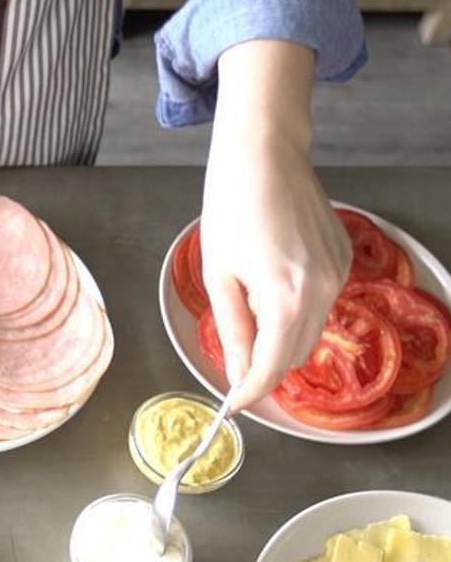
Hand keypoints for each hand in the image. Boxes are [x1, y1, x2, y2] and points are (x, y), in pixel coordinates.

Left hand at [199, 130, 349, 411]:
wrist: (264, 156)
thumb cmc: (231, 207)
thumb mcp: (219, 276)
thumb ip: (233, 329)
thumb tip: (237, 373)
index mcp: (286, 298)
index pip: (272, 367)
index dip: (250, 392)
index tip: (232, 405)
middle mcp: (322, 290)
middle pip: (294, 355)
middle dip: (263, 365)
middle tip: (233, 354)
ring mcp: (338, 274)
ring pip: (309, 331)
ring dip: (279, 335)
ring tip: (249, 300)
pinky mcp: (343, 260)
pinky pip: (320, 303)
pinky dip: (295, 308)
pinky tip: (271, 277)